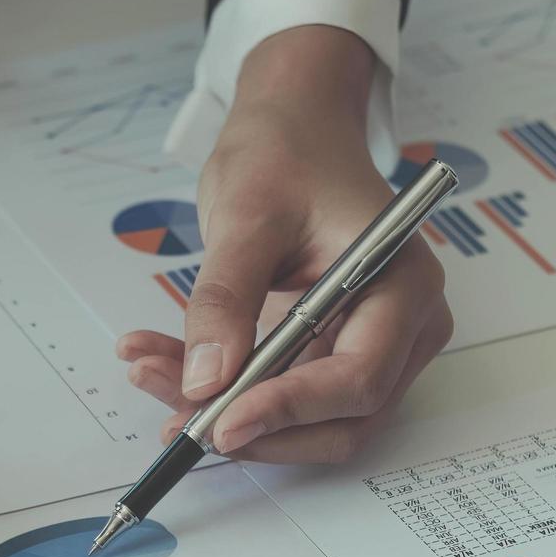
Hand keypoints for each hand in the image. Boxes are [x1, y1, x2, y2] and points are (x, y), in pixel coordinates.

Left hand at [118, 26, 450, 462]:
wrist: (293, 129)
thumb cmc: (286, 152)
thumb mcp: (245, 216)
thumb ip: (226, 299)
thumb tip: (206, 380)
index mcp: (403, 284)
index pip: (358, 376)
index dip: (290, 409)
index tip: (221, 421)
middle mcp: (403, 326)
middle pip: (341, 418)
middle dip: (257, 427)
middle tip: (176, 416)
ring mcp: (371, 344)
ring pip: (306, 419)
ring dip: (230, 414)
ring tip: (152, 375)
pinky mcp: (330, 352)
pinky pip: (281, 394)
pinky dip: (224, 390)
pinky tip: (164, 366)